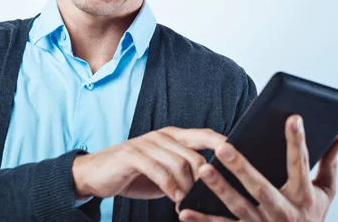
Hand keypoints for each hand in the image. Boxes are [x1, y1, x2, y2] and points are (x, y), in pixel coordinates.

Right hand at [72, 127, 225, 202]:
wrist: (95, 174)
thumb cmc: (134, 174)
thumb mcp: (164, 171)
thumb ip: (185, 172)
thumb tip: (214, 185)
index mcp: (173, 136)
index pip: (205, 135)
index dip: (224, 145)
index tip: (242, 160)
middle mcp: (162, 136)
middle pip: (196, 154)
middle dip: (205, 179)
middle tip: (208, 198)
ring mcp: (147, 144)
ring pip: (179, 163)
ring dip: (188, 187)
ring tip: (189, 202)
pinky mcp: (133, 155)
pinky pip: (159, 171)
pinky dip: (170, 187)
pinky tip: (175, 199)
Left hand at [178, 115, 337, 221]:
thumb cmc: (312, 219)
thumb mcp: (326, 194)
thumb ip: (329, 165)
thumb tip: (337, 138)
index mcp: (303, 197)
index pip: (301, 163)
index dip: (298, 141)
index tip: (293, 117)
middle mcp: (283, 212)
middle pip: (261, 187)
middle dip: (242, 168)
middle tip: (223, 148)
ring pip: (238, 206)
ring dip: (220, 189)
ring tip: (203, 171)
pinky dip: (203, 220)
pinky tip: (185, 210)